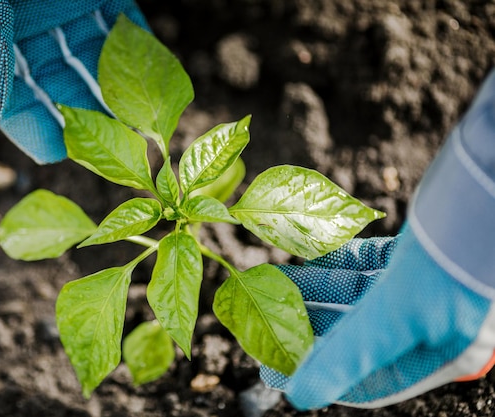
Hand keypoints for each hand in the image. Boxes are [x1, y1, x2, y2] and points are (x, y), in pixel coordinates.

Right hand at [0, 0, 148, 163]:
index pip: (10, 93)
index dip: (32, 125)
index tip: (59, 154)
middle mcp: (29, 21)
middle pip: (59, 82)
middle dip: (86, 114)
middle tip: (113, 147)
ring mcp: (67, 2)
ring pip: (96, 59)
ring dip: (119, 90)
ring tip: (142, 119)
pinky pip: (124, 22)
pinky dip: (139, 46)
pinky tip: (155, 71)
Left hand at [261, 69, 494, 408]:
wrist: (492, 185)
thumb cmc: (458, 260)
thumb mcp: (399, 314)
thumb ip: (351, 353)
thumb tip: (300, 396)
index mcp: (438, 352)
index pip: (366, 376)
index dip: (317, 373)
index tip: (272, 367)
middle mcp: (431, 323)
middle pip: (353, 332)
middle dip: (305, 325)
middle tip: (257, 318)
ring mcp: (421, 285)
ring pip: (353, 294)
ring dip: (311, 288)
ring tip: (267, 281)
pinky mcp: (414, 251)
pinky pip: (365, 263)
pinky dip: (335, 260)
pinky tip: (304, 257)